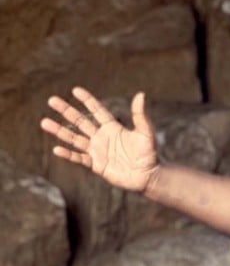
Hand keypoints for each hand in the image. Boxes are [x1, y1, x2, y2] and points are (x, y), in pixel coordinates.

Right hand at [40, 87, 158, 192]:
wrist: (148, 175)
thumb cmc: (149, 153)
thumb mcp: (146, 132)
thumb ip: (140, 115)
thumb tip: (141, 94)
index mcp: (113, 127)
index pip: (97, 110)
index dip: (87, 100)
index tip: (75, 90)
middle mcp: (102, 137)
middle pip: (80, 122)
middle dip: (66, 111)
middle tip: (52, 100)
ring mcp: (97, 151)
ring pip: (74, 138)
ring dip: (60, 131)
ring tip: (44, 122)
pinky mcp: (96, 165)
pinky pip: (79, 158)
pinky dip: (68, 154)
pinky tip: (57, 148)